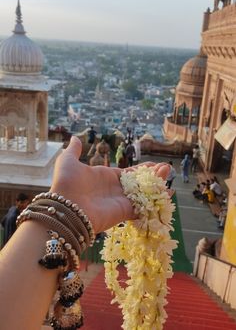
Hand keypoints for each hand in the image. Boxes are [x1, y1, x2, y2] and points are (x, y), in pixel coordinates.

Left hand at [50, 137, 169, 232]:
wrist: (65, 208)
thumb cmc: (66, 184)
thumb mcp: (68, 161)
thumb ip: (74, 150)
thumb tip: (75, 138)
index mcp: (106, 177)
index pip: (128, 173)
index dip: (141, 169)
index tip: (154, 164)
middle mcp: (115, 190)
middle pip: (139, 182)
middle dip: (153, 175)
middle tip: (167, 168)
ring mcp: (120, 201)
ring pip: (144, 192)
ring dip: (157, 183)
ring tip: (168, 172)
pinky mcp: (124, 212)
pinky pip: (144, 206)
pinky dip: (156, 200)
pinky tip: (168, 192)